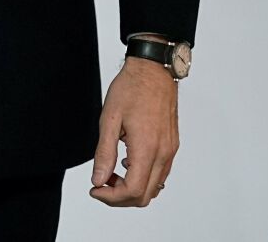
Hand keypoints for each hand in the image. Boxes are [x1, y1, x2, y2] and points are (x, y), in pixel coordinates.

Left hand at [89, 56, 179, 207]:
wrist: (154, 70)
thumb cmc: (131, 89)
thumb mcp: (109, 120)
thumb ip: (104, 153)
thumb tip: (99, 179)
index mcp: (147, 148)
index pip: (133, 191)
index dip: (111, 198)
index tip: (95, 189)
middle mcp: (163, 153)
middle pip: (145, 196)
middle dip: (120, 197)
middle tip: (101, 183)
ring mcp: (170, 150)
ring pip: (155, 188)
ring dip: (132, 188)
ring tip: (112, 172)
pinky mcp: (172, 146)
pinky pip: (160, 174)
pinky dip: (143, 177)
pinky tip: (127, 162)